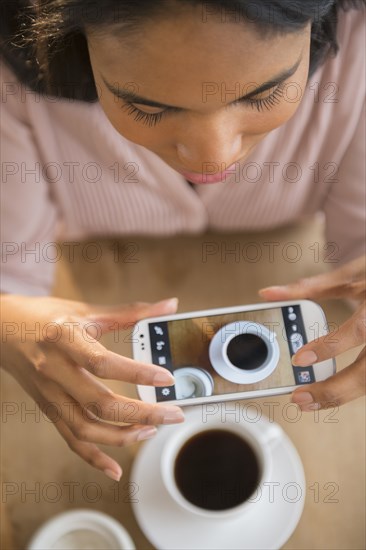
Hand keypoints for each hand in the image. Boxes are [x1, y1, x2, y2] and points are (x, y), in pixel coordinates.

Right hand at [1, 295, 183, 479]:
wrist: (2, 330)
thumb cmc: (46, 316)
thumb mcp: (86, 310)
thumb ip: (129, 312)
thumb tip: (169, 305)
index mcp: (64, 339)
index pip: (103, 363)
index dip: (137, 374)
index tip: (167, 379)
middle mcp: (54, 370)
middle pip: (100, 403)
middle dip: (142, 414)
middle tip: (173, 414)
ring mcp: (49, 394)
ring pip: (85, 428)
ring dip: (122, 436)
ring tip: (151, 430)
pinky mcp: (47, 409)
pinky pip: (70, 439)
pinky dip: (92, 457)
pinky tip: (114, 469)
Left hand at [259, 255, 365, 410]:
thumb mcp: (350, 275)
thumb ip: (310, 287)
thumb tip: (268, 293)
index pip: (358, 330)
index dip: (328, 347)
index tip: (299, 359)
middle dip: (333, 390)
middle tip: (300, 398)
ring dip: (342, 396)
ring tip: (312, 402)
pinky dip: (354, 389)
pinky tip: (334, 395)